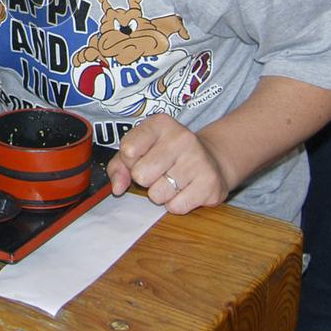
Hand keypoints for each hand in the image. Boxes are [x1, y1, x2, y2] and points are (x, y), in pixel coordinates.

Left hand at [106, 114, 229, 213]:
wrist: (212, 159)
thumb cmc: (166, 154)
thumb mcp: (139, 149)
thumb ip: (119, 166)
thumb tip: (117, 188)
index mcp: (160, 123)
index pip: (128, 150)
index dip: (129, 161)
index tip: (141, 157)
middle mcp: (181, 137)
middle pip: (141, 175)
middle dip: (144, 179)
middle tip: (158, 172)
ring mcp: (198, 160)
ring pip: (157, 194)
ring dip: (160, 193)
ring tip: (172, 180)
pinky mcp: (210, 183)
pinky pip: (176, 206)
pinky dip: (176, 204)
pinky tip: (185, 189)